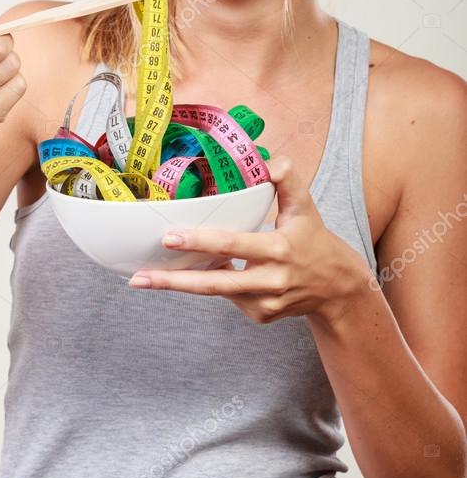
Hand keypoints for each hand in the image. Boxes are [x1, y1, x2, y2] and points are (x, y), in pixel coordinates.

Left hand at [128, 155, 370, 325]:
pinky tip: (197, 272)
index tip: (169, 236)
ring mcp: (263, 303)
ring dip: (180, 285)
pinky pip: (228, 297)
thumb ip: (287, 179)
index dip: (199, 241)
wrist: (336, 287)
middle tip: (140, 276)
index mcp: (278, 249)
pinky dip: (211, 282)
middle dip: (175, 281)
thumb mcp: (304, 206)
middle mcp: (270, 280)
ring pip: (216, 291)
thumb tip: (266, 161)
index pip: (232, 243)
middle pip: (215, 283)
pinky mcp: (259, 315)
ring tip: (145, 278)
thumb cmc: (313, 239)